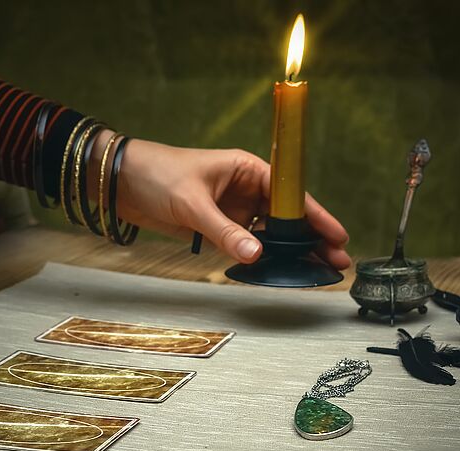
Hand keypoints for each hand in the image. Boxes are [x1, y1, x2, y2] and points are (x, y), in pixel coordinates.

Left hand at [95, 132, 349, 268]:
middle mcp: (246, 189)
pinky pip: (246, 244)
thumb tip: (256, 255)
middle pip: (287, 217)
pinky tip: (277, 272)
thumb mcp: (193, 203)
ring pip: (269, 234)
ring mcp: (233, 210)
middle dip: (312, 240)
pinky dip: (261, 258)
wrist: (122, 182)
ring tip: (314, 272)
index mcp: (248, 169)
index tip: (337, 236)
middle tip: (336, 263)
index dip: (316, 216)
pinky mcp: (218, 227)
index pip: (291, 194)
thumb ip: (224, 231)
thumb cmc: (157, 174)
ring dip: (290, 252)